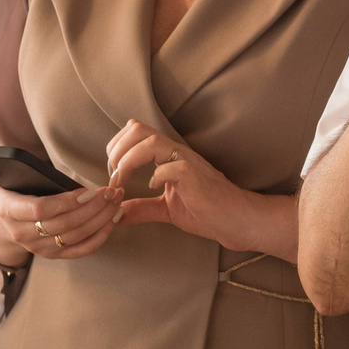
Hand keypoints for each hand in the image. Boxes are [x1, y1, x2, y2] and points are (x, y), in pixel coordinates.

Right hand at [0, 181, 121, 268]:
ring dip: (101, 219)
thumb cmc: (10, 191)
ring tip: (116, 200)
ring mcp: (40, 248)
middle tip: (111, 191)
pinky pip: (82, 250)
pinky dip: (101, 235)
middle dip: (92, 208)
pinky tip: (114, 219)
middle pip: (64, 225)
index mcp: (9, 212)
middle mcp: (23, 235)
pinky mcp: (55, 255)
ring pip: (76, 236)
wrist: (7, 220)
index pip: (40, 210)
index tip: (87, 190)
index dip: (66, 202)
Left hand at [106, 121, 257, 248]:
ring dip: (128, 160)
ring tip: (123, 181)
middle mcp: (175, 153)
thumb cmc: (206, 211)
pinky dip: (155, 176)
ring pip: (151, 142)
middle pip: (137, 129)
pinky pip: (171, 167)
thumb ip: (141, 207)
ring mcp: (186, 162)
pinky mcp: (195, 177)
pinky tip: (153, 188)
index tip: (113, 174)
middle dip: (117, 150)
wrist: (235, 219)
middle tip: (114, 176)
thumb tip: (116, 213)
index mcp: (167, 155)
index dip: (116, 147)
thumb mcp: (165, 209)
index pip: (134, 131)